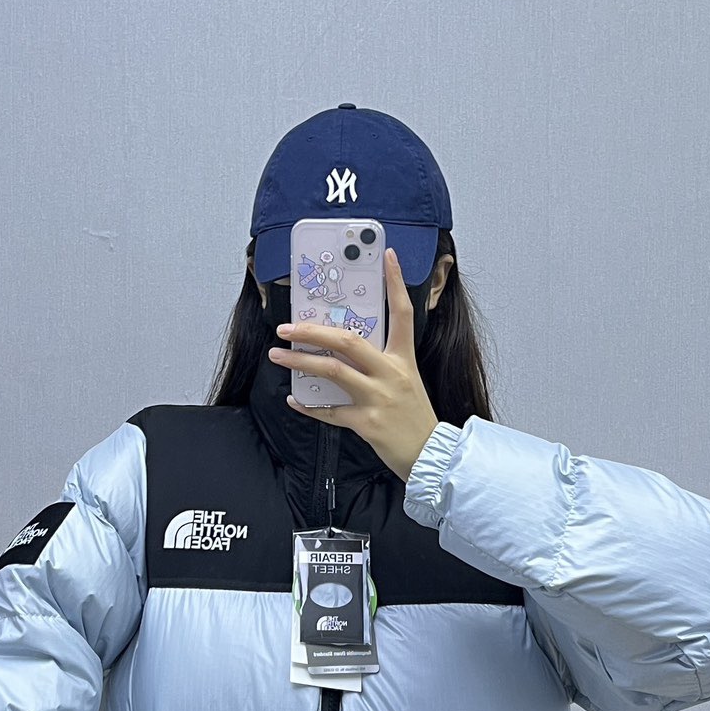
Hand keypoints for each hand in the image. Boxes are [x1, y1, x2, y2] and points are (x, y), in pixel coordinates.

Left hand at [265, 246, 439, 481]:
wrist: (430, 454)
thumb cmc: (414, 416)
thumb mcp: (406, 381)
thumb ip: (380, 363)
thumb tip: (343, 350)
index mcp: (403, 359)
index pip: (402, 312)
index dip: (395, 282)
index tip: (386, 256)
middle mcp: (391, 373)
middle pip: (348, 340)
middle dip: (313, 330)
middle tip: (287, 327)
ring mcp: (378, 398)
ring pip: (332, 371)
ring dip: (300, 362)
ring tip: (279, 356)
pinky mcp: (367, 423)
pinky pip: (330, 411)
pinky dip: (309, 406)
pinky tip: (295, 400)